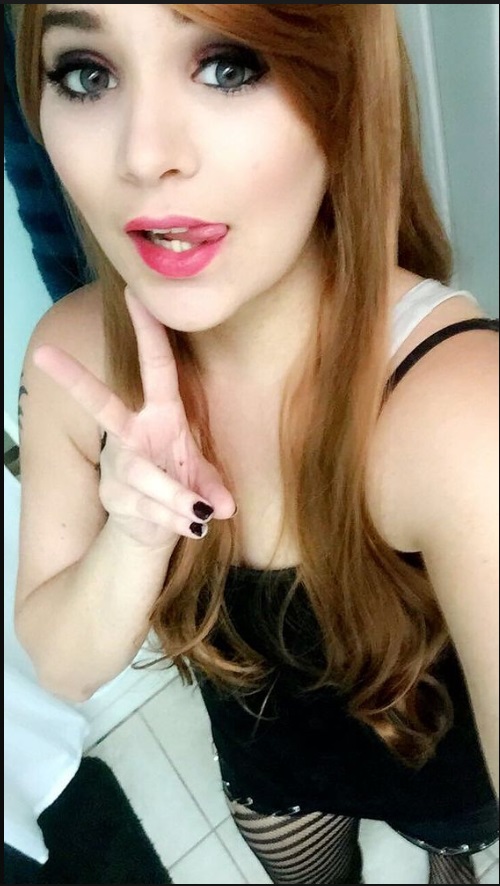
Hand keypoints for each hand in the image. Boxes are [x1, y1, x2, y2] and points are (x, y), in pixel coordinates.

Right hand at [33, 287, 235, 548]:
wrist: (157, 527)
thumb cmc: (181, 483)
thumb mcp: (203, 476)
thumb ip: (213, 483)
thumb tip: (224, 506)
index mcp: (160, 415)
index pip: (156, 367)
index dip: (148, 332)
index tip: (135, 295)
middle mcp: (132, 436)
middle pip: (101, 405)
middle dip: (74, 380)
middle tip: (42, 353)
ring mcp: (119, 466)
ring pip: (145, 476)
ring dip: (175, 496)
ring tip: (199, 513)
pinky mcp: (115, 497)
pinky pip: (148, 508)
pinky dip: (174, 519)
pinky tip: (192, 526)